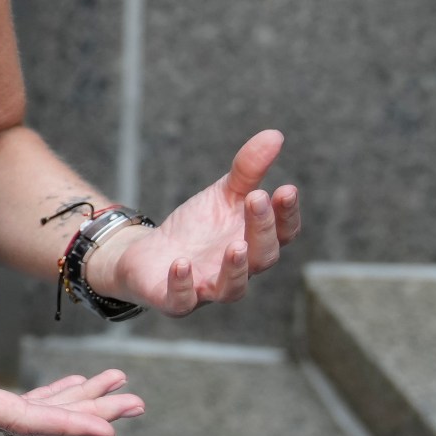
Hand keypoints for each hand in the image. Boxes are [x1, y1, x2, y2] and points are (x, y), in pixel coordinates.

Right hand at [0, 319, 142, 435]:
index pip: (22, 420)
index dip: (67, 423)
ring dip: (78, 404)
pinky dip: (52, 399)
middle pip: (41, 421)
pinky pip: (20, 407)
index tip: (108, 430)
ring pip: (36, 414)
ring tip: (121, 391)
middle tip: (136, 402)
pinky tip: (73, 387)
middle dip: (91, 412)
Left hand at [97, 130, 301, 314]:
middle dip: (262, 229)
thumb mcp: (222, 194)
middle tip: (257, 199)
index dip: (287, 215)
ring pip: (232, 288)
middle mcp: (238, 270)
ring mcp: (208, 288)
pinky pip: (183, 301)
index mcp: (255, 242)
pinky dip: (183, 285)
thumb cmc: (197, 227)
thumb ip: (249, 170)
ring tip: (236, 245)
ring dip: (235, 269)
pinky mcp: (176, 301)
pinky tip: (181, 263)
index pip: (283, 233)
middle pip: (263, 257)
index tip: (286, 188)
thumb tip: (275, 135)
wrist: (148, 254)